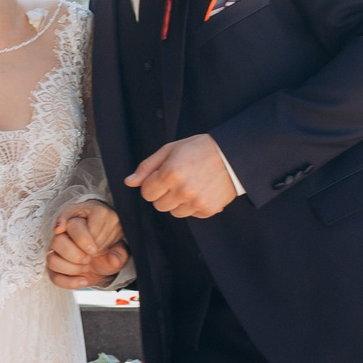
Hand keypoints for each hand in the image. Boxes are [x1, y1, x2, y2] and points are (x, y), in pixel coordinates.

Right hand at [46, 201, 126, 288]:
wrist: (104, 254)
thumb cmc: (109, 244)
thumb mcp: (119, 246)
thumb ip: (120, 252)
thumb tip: (113, 259)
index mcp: (83, 216)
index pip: (74, 224)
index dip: (84, 239)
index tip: (95, 249)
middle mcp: (65, 229)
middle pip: (57, 241)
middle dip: (77, 254)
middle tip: (91, 256)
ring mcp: (58, 247)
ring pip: (52, 258)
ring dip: (72, 267)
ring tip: (86, 266)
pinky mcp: (56, 264)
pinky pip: (53, 275)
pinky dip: (68, 281)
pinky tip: (83, 281)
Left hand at [126, 134, 240, 219]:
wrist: (232, 154)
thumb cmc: (200, 148)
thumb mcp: (170, 150)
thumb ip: (147, 167)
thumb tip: (129, 182)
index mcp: (170, 174)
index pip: (146, 193)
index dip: (152, 184)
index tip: (162, 176)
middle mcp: (182, 191)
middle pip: (158, 205)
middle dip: (164, 194)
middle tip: (178, 179)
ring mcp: (196, 202)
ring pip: (174, 212)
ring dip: (178, 201)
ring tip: (190, 185)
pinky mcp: (208, 210)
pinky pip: (191, 214)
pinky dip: (193, 205)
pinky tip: (201, 190)